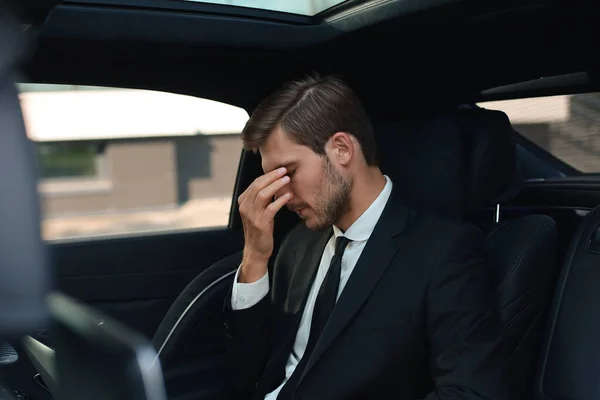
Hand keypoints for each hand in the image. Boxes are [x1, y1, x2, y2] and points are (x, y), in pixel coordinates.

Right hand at [237, 167, 291, 281]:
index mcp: (243, 202)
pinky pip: (271, 208)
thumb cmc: (259, 229)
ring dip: (276, 185)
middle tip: (284, 170)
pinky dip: (280, 200)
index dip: (268, 174)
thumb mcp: (256, 211)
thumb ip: (261, 198)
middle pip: (258, 185)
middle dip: (272, 176)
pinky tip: (288, 196)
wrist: (256, 250)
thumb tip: (273, 183)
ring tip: (287, 180)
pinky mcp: (260, 223)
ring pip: (263, 194)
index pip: (255, 182)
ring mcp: (252, 215)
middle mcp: (245, 207)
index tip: (279, 169)